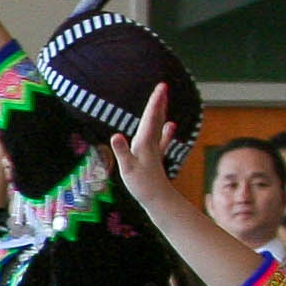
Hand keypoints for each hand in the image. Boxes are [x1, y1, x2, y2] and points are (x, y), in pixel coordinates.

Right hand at [108, 80, 186, 203]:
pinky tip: (171, 125)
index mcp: (144, 142)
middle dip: (159, 102)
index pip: (150, 118)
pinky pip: (161, 140)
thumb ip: (121, 151)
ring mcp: (154, 149)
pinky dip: (165, 131)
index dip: (155, 102)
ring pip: (158, 126)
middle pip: (156, 118)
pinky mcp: (155, 157)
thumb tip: (115, 135)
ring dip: (161, 112)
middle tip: (163, 86)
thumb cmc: (141, 185)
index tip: (161, 87)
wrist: (157, 199)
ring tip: (164, 99)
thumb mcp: (127, 168)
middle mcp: (151, 143)